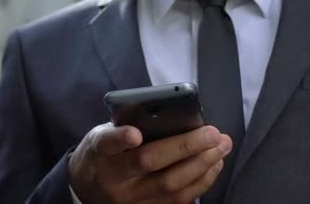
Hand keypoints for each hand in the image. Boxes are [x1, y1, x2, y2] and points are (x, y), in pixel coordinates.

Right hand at [69, 123, 231, 203]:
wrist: (87, 189)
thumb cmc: (102, 154)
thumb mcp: (102, 135)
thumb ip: (125, 126)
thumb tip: (167, 114)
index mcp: (98, 152)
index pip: (107, 144)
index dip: (121, 139)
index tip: (135, 133)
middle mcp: (113, 180)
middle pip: (150, 163)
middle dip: (185, 146)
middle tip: (212, 133)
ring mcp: (130, 200)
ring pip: (170, 186)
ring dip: (202, 165)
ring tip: (221, 145)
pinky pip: (179, 200)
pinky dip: (201, 181)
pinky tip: (214, 164)